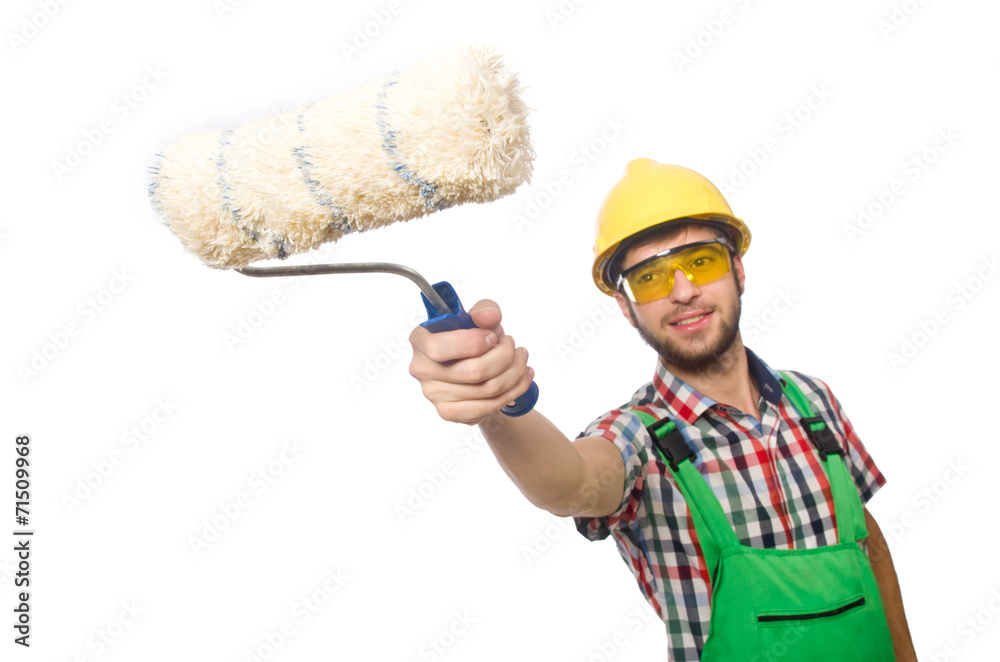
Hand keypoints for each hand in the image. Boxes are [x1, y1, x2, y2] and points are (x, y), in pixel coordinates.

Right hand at [408, 299, 533, 424]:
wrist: (476, 370)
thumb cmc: (473, 340)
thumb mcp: (480, 320)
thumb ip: (485, 311)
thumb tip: (488, 315)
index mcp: (421, 340)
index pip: (437, 347)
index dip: (472, 343)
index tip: (492, 337)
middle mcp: (422, 369)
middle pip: (472, 371)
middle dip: (504, 356)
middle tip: (512, 345)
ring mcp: (434, 394)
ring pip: (488, 388)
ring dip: (514, 371)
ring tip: (521, 358)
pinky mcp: (449, 412)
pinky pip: (490, 405)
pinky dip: (515, 389)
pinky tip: (522, 376)